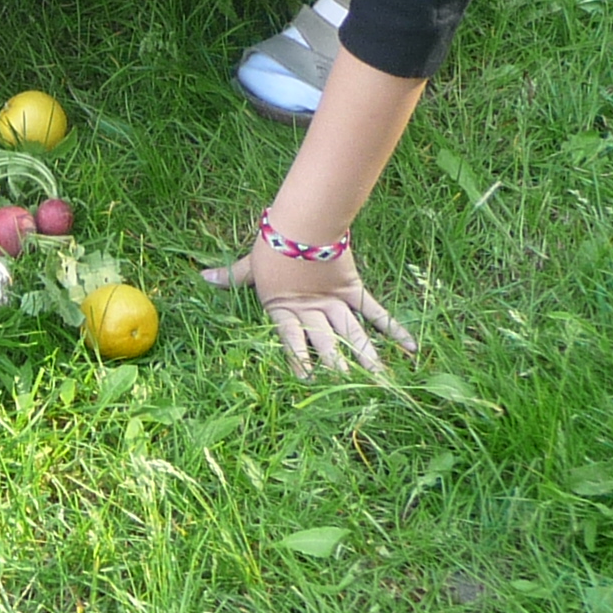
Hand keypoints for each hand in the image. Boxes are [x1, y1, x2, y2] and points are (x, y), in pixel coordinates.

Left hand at [203, 241, 420, 379]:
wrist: (303, 219)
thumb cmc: (273, 243)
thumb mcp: (251, 264)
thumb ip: (231, 277)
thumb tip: (202, 278)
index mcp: (285, 308)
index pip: (291, 340)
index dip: (298, 360)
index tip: (305, 383)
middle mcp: (312, 310)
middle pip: (327, 342)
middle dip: (338, 368)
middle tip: (350, 393)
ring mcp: (335, 302)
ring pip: (353, 334)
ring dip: (367, 358)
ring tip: (382, 383)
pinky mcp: (352, 290)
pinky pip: (375, 312)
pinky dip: (393, 329)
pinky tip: (411, 348)